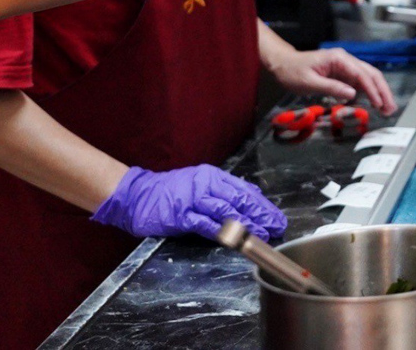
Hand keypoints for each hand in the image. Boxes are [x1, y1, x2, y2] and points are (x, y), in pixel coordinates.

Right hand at [91, 165, 285, 241]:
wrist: (138, 194)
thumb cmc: (172, 191)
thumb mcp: (201, 183)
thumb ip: (225, 190)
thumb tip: (252, 197)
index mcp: (214, 176)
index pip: (245, 190)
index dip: (263, 204)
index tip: (276, 216)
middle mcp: (206, 184)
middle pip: (240, 200)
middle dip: (261, 214)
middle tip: (276, 226)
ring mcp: (193, 199)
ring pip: (226, 211)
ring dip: (246, 224)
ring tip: (262, 234)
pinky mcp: (181, 215)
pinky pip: (204, 224)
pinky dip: (221, 232)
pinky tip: (234, 239)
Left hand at [267, 46, 396, 114]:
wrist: (283, 65)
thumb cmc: (293, 72)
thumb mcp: (309, 82)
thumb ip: (331, 87)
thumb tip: (352, 94)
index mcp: (339, 59)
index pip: (361, 74)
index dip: (372, 90)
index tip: (379, 103)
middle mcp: (346, 61)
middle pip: (371, 74)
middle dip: (382, 91)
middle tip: (390, 108)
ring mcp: (345, 67)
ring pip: (369, 79)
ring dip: (379, 93)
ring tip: (387, 108)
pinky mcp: (343, 74)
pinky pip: (360, 83)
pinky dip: (369, 93)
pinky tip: (375, 104)